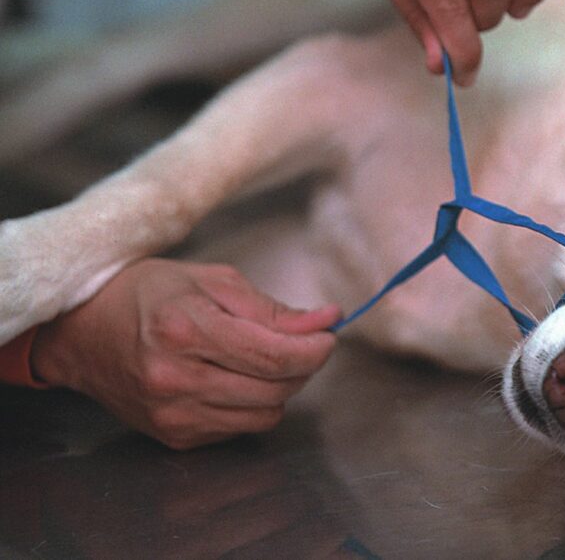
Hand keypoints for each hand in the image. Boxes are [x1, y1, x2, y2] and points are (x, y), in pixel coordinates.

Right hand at [30, 259, 339, 448]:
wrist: (84, 333)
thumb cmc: (149, 295)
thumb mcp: (213, 280)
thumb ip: (271, 308)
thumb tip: (326, 321)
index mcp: (184, 331)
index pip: (273, 356)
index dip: (314, 348)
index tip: (328, 334)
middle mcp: (175, 379)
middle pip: (275, 389)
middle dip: (303, 365)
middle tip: (301, 342)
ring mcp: (172, 414)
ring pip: (265, 415)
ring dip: (279, 388)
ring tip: (263, 358)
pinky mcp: (174, 436)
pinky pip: (240, 427)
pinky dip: (251, 404)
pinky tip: (232, 378)